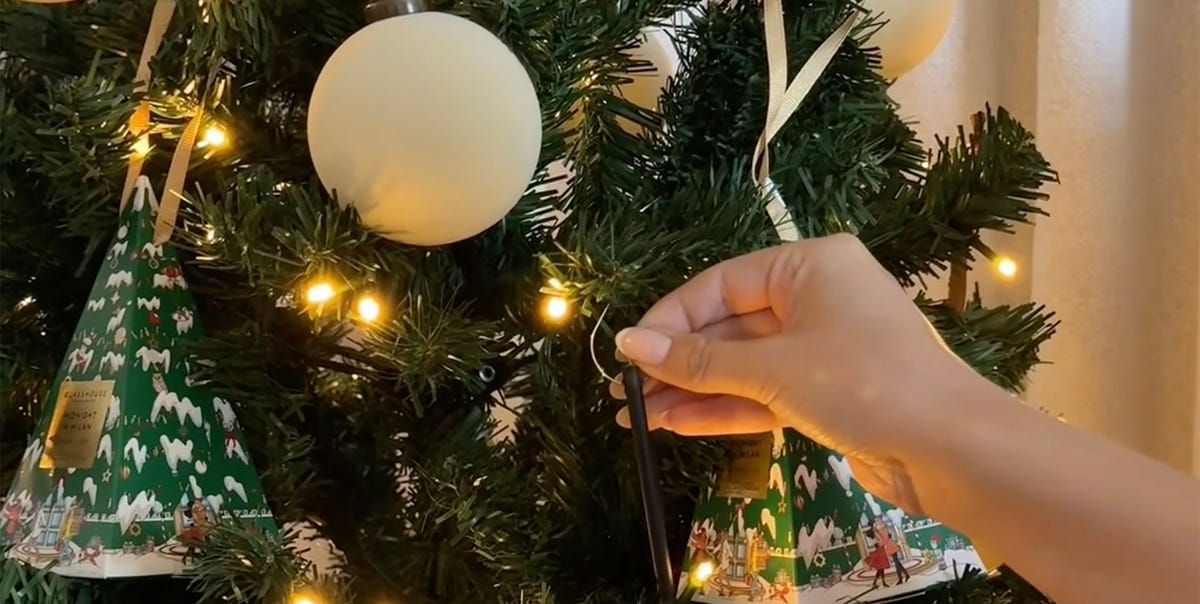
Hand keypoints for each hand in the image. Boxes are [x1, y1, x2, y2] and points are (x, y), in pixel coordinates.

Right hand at [612, 234, 983, 511]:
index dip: (670, 318)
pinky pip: (765, 393)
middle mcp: (817, 297)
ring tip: (637, 418)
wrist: (951, 450)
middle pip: (730, 326)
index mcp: (811, 265)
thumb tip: (629, 344)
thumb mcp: (773, 369)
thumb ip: (698, 360)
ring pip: (744, 366)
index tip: (627, 351)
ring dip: (693, 392)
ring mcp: (824, 347)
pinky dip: (725, 409)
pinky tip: (677, 424)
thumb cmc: (863, 383)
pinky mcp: (829, 392)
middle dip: (677, 363)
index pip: (722, 283)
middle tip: (625, 394)